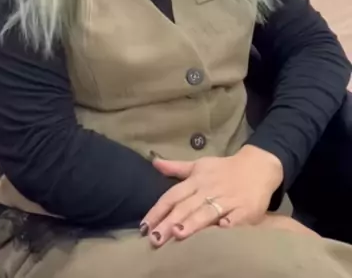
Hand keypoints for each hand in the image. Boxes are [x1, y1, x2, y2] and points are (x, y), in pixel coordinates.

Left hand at [141, 146, 283, 245]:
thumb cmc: (223, 170)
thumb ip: (176, 168)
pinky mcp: (245, 209)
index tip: (144, 226)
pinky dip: (228, 224)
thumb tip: (154, 162)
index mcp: (196, 180)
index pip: (172, 195)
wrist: (257, 166)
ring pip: (207, 212)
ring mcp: (227, 200)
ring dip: (193, 222)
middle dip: (170, 222)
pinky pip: (235, 218)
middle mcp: (208, 189)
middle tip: (154, 238)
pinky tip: (220, 230)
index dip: (158, 210)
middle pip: (186, 207)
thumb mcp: (198, 165)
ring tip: (178, 234)